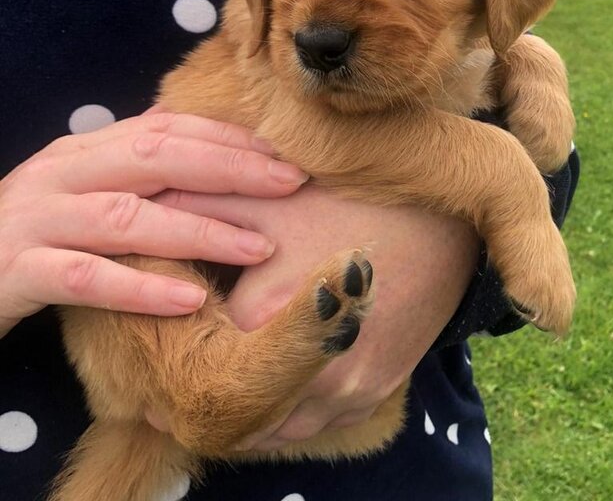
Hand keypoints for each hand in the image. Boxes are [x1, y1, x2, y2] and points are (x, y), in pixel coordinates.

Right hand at [0, 111, 307, 339]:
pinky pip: (88, 278)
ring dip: (202, 229)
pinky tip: (191, 298)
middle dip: (230, 169)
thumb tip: (215, 157)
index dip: (229, 138)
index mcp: (86, 149)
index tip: (284, 154)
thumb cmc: (37, 229)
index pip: (168, 128)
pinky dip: (143, 286)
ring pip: (130, 217)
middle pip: (157, 159)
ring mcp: (39, 219)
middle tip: (291, 183)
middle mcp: (63, 173)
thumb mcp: (87, 188)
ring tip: (261, 246)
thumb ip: (139, 172)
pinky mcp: (19, 271)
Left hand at [155, 183, 478, 448]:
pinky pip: (316, 425)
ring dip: (244, 415)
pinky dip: (288, 412)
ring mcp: (346, 390)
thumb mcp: (277, 198)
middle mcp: (306, 372)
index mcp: (268, 322)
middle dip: (197, 402)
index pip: (193, 367)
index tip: (147, 357)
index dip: (164, 361)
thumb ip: (208, 201)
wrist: (449, 221)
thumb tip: (151, 203)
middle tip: (171, 382)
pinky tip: (277, 380)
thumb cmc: (357, 203)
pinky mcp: (375, 392)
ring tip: (223, 381)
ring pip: (273, 430)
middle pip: (229, 416)